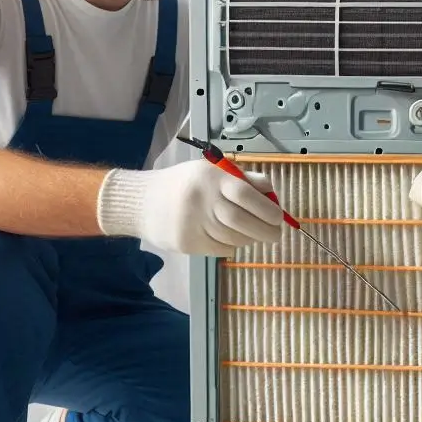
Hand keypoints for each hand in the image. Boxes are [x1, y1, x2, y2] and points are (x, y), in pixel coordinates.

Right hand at [96, 158, 283, 255]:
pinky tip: (230, 238)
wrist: (143, 202)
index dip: (267, 209)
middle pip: (241, 221)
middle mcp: (201, 199)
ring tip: (251, 234)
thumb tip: (273, 197)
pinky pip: (221, 249)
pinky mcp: (187, 243)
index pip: (246, 194)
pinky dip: (233, 246)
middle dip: (265, 231)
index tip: (279, 218)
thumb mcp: (212, 172)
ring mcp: (192, 223)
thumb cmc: (186, 184)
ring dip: (249, 238)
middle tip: (275, 235)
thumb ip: (245, 180)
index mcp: (211, 178)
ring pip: (234, 238)